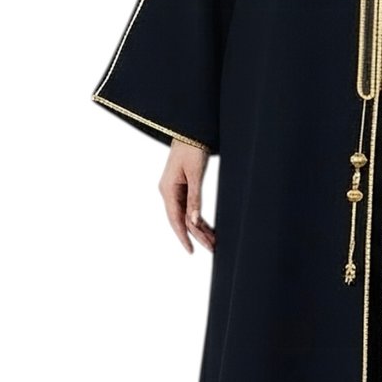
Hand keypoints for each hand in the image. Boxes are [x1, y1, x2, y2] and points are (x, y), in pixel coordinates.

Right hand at [161, 139, 214, 254]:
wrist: (190, 130)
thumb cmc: (191, 147)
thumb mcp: (195, 173)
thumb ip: (195, 198)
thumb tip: (195, 221)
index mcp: (168, 189)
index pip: (176, 220)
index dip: (184, 237)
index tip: (192, 251)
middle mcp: (169, 192)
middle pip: (183, 220)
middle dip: (198, 235)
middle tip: (213, 248)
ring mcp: (175, 190)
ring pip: (187, 215)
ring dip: (200, 228)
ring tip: (214, 241)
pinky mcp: (182, 187)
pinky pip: (189, 207)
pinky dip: (199, 217)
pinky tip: (208, 227)